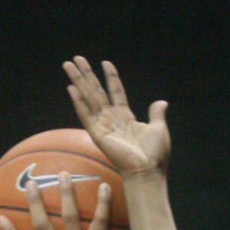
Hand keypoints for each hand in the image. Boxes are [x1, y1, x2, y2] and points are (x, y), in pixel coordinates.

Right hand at [64, 56, 169, 175]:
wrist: (147, 170)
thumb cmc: (154, 155)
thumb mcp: (158, 128)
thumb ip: (156, 113)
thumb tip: (162, 102)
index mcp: (126, 117)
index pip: (116, 91)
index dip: (111, 77)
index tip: (106, 62)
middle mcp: (111, 118)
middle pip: (96, 91)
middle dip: (86, 74)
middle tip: (76, 59)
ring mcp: (103, 125)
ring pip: (88, 97)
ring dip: (78, 80)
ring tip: (68, 64)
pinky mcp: (97, 133)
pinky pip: (85, 114)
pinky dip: (78, 101)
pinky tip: (71, 88)